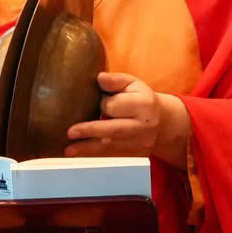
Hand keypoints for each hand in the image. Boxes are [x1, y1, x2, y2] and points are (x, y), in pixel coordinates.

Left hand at [65, 72, 191, 166]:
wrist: (162, 121)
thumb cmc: (142, 99)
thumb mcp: (133, 83)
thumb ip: (116, 80)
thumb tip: (99, 78)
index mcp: (145, 104)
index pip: (116, 106)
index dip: (103, 104)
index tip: (101, 101)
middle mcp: (144, 125)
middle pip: (115, 129)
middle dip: (91, 130)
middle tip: (70, 132)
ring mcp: (140, 142)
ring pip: (111, 145)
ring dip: (88, 148)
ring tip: (69, 150)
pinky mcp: (135, 153)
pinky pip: (111, 154)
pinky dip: (93, 154)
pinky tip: (78, 153)